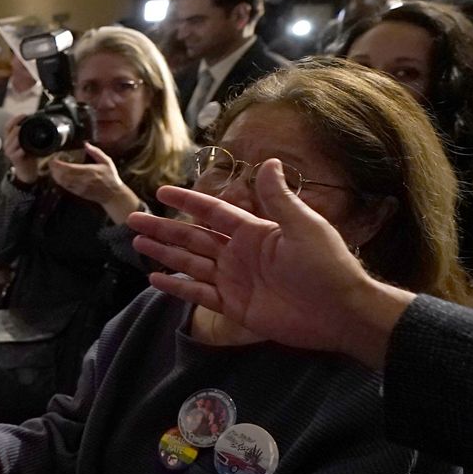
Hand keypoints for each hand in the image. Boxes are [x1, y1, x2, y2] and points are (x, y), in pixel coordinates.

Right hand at [4, 114, 38, 183]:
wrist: (27, 171)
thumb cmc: (28, 156)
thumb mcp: (28, 142)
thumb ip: (29, 134)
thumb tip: (38, 122)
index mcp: (10, 139)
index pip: (8, 126)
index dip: (14, 119)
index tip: (24, 115)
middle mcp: (7, 144)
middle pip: (9, 131)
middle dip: (17, 124)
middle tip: (25, 121)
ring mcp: (10, 152)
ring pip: (12, 140)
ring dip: (17, 135)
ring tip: (22, 130)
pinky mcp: (14, 159)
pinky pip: (16, 152)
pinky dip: (21, 149)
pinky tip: (25, 147)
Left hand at [49, 143, 140, 221]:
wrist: (113, 195)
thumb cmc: (110, 178)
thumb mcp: (107, 162)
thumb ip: (96, 152)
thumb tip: (86, 144)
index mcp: (88, 171)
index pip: (69, 168)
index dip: (58, 164)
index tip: (54, 159)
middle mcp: (82, 180)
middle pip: (62, 175)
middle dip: (54, 169)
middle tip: (50, 162)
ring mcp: (79, 188)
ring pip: (62, 182)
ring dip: (55, 175)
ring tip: (53, 168)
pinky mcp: (78, 193)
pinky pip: (65, 187)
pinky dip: (60, 181)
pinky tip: (58, 176)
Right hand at [126, 159, 413, 369]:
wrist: (340, 312)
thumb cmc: (326, 266)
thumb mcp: (303, 226)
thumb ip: (279, 198)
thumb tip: (269, 161)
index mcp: (253, 231)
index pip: (212, 212)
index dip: (187, 201)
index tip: (161, 192)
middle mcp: (238, 253)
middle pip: (192, 237)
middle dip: (163, 228)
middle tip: (132, 220)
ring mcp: (234, 280)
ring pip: (190, 262)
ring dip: (164, 252)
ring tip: (136, 244)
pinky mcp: (234, 307)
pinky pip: (199, 294)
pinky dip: (177, 287)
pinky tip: (156, 278)